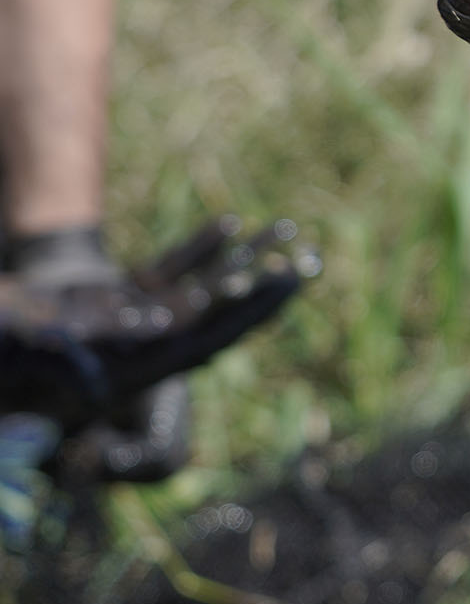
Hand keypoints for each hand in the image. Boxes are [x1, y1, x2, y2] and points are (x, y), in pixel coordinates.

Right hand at [0, 218, 314, 479]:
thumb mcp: (24, 354)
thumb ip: (60, 366)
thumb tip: (102, 379)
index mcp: (131, 370)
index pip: (206, 343)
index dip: (248, 316)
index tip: (288, 287)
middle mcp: (141, 348)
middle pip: (216, 318)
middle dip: (260, 293)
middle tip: (308, 264)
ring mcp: (132, 323)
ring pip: (200, 292)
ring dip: (240, 265)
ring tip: (283, 233)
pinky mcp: (117, 299)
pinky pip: (171, 272)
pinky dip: (199, 249)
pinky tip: (230, 224)